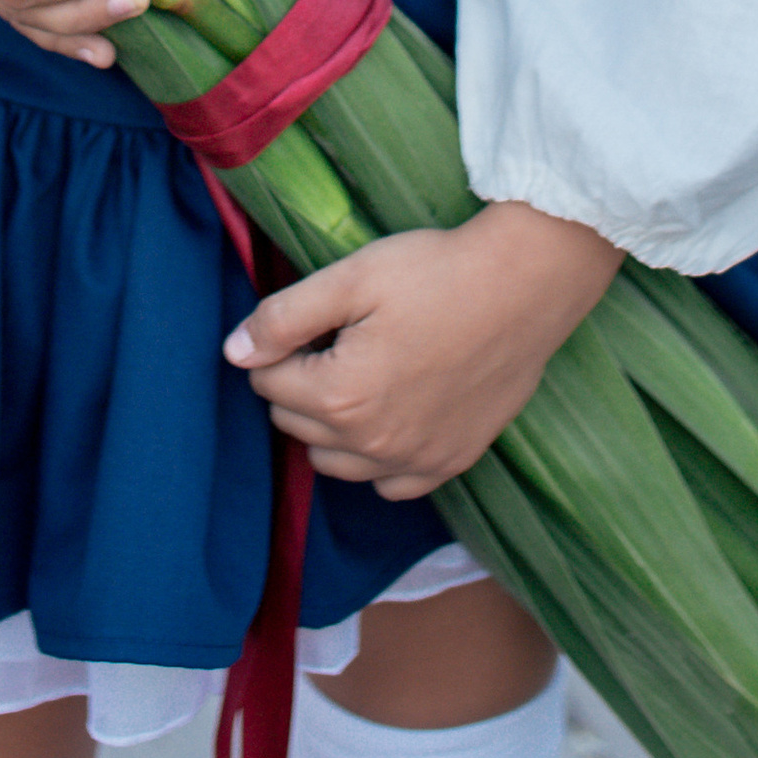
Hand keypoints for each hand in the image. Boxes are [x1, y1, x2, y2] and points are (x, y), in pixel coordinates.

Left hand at [225, 204, 620, 497]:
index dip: (278, 345)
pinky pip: (390, 485)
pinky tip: (391, 413)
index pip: (267, 382)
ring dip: (330, 425)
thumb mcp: (350, 277)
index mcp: (340, 396)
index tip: (311, 317)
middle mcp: (373, 445)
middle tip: (336, 337)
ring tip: (358, 372)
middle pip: (295, 424)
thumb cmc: (435, 272)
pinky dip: (377, 458)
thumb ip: (283, 318)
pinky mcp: (451, 463)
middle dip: (298, 383)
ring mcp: (415, 462)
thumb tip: (233, 352)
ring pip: (336, 463)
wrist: (524, 286)